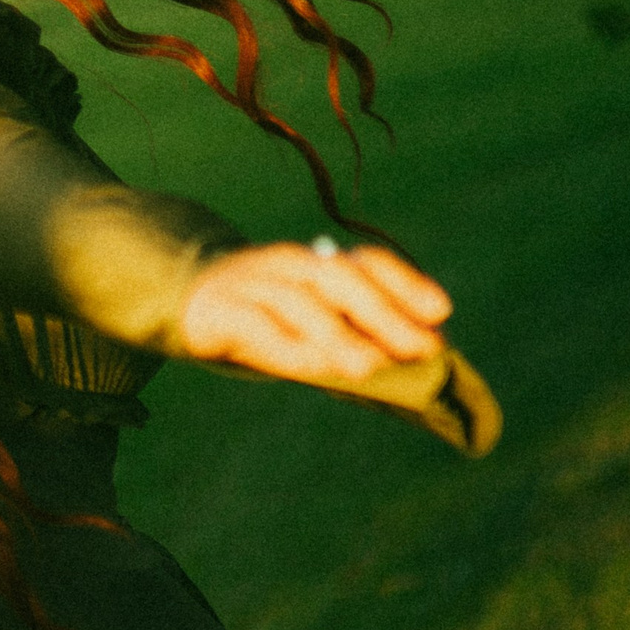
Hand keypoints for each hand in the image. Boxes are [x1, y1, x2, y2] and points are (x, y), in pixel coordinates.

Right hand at [175, 239, 451, 389]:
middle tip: (422, 348)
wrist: (187, 295)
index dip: (405, 283)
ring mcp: (252, 285)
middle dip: (384, 313)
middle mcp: (288, 266)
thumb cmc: (266, 314)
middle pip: (339, 279)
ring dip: (337, 334)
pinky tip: (312, 366)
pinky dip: (287, 346)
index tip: (442, 311)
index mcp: (316, 263)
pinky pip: (256, 325)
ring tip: (369, 365)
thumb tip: (425, 349)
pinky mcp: (219, 310)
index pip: (365, 263)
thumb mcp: (313, 314)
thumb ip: (358, 328)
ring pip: (299, 302)